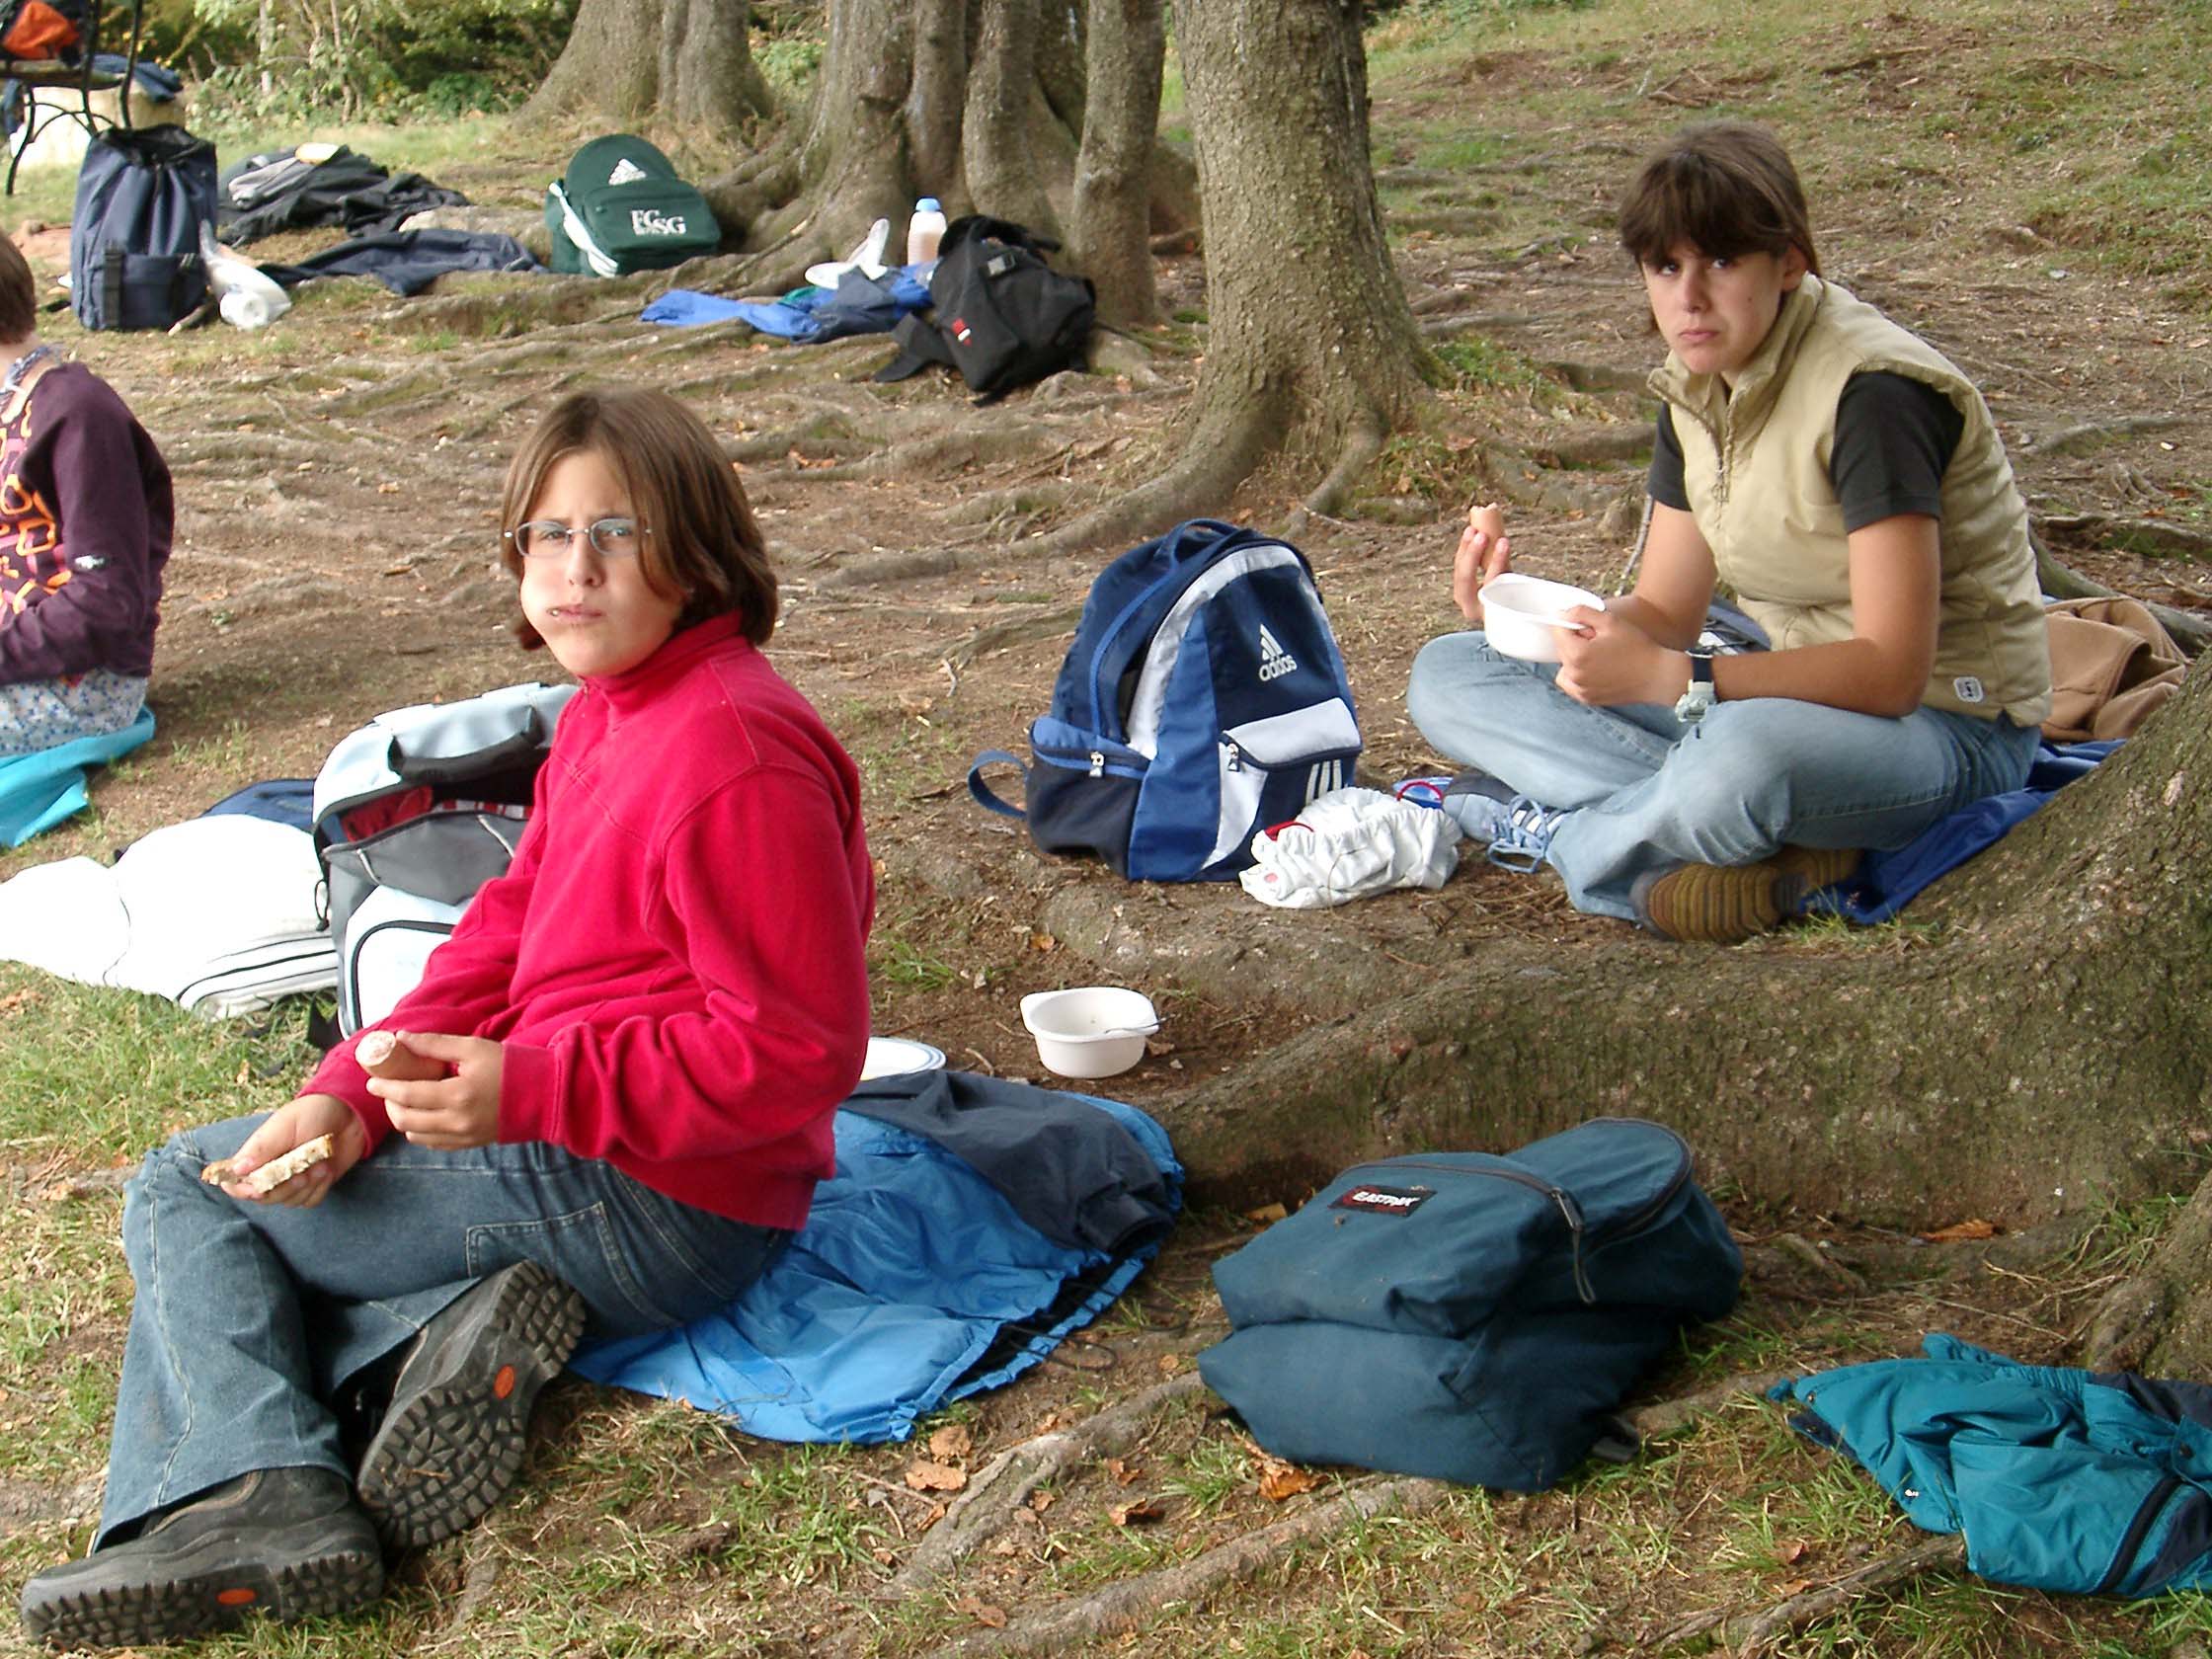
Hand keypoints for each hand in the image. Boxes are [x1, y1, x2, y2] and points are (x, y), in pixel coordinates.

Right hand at [222, 1094, 366, 1208]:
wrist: (349, 1113)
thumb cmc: (311, 1113)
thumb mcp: (285, 1126)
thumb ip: (261, 1149)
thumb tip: (236, 1170)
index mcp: (256, 1156)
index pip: (235, 1183)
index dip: (242, 1191)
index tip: (259, 1189)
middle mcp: (270, 1171)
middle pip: (264, 1198)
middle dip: (285, 1188)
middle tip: (303, 1172)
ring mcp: (292, 1180)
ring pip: (289, 1202)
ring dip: (307, 1187)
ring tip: (321, 1164)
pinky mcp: (312, 1186)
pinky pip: (309, 1201)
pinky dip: (320, 1189)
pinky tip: (327, 1170)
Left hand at [368, 1032, 504, 1150]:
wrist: (545, 1095)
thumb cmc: (512, 1066)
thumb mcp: (473, 1048)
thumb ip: (435, 1044)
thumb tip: (402, 1038)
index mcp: (457, 1095)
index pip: (408, 1095)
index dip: (385, 1088)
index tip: (373, 1081)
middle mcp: (457, 1121)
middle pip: (406, 1120)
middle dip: (389, 1105)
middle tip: (387, 1091)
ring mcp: (464, 1137)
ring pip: (416, 1136)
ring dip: (404, 1120)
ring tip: (404, 1102)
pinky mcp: (470, 1144)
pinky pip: (434, 1144)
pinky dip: (421, 1131)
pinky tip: (424, 1115)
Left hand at [1452, 506, 1511, 622]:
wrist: (1500, 615)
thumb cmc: (1516, 608)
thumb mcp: (1521, 598)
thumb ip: (1521, 585)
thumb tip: (1542, 571)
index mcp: (1485, 613)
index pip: (1489, 584)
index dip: (1496, 563)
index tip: (1504, 543)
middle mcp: (1468, 606)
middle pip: (1466, 578)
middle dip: (1473, 554)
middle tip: (1482, 534)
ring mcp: (1461, 596)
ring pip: (1459, 569)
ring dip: (1466, 548)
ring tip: (1474, 529)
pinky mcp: (1459, 585)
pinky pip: (1459, 564)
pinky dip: (1465, 548)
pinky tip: (1470, 533)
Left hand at [1553, 606, 1684, 707]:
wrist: (1658, 676)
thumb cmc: (1637, 647)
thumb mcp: (1611, 621)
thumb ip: (1582, 613)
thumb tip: (1562, 614)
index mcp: (1577, 654)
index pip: (1558, 631)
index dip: (1572, 622)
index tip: (1589, 625)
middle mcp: (1574, 675)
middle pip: (1561, 648)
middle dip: (1575, 639)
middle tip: (1600, 639)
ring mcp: (1580, 689)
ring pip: (1564, 666)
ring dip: (1574, 657)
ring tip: (1599, 654)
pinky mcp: (1587, 698)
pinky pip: (1572, 683)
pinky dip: (1578, 674)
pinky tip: (1597, 668)